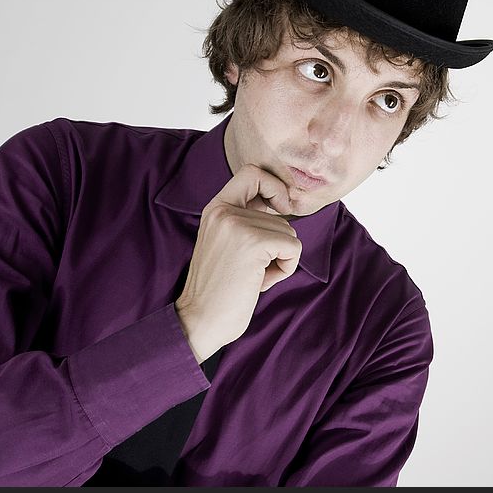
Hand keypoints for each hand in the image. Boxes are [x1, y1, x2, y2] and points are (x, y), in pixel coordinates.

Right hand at [174, 163, 301, 362]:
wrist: (199, 320)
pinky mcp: (253, 242)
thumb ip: (247, 220)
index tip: (281, 208)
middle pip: (281, 215)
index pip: (252, 172)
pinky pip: (293, 248)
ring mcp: (238, 225)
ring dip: (280, 260)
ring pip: (289, 232)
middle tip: (252, 267)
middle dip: (277, 245)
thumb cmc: (219, 288)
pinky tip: (260, 281)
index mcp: (216, 208)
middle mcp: (224, 211)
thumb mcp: (227, 243)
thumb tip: (285, 202)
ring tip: (252, 275)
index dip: (275, 187)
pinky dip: (285, 268)